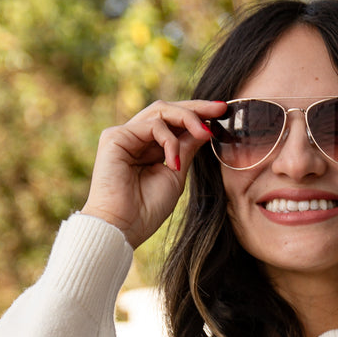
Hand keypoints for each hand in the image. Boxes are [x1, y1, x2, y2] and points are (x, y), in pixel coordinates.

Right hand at [80, 97, 227, 249]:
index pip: (173, 122)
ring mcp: (124, 135)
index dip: (197, 115)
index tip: (222, 112)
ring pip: (160, 111)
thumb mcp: (175, 175)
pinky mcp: (115, 137)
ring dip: (187, 119)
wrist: (123, 228)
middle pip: (167, 110)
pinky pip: (151, 125)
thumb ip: (186, 149)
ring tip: (205, 134)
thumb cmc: (147, 210)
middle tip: (220, 108)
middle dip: (196, 108)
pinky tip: (174, 162)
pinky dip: (169, 141)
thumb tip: (204, 128)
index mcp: (148, 148)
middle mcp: (134, 138)